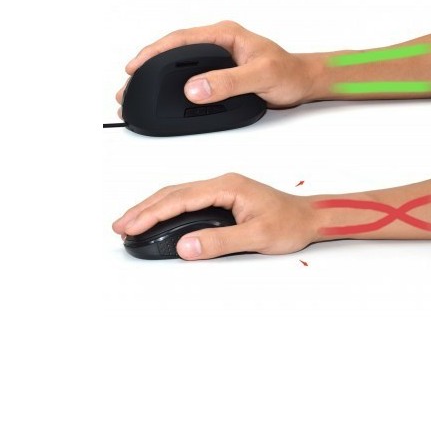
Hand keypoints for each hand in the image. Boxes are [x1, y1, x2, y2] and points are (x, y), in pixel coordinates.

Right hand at [112, 173, 313, 259]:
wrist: (310, 218)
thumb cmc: (290, 223)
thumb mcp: (256, 237)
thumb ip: (219, 242)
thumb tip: (186, 246)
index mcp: (227, 186)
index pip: (179, 198)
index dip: (151, 213)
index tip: (131, 225)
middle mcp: (221, 183)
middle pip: (172, 193)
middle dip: (143, 209)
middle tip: (120, 226)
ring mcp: (220, 190)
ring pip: (176, 195)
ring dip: (152, 209)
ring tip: (130, 224)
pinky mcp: (222, 199)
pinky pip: (186, 201)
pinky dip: (166, 210)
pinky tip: (157, 219)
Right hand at [115, 21, 316, 113]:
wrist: (304, 82)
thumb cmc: (289, 73)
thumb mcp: (260, 77)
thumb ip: (228, 82)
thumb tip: (195, 88)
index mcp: (225, 34)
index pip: (180, 39)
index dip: (154, 52)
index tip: (136, 66)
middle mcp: (219, 42)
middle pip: (173, 49)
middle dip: (148, 64)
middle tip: (129, 83)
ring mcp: (218, 56)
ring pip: (179, 62)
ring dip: (159, 75)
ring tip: (139, 89)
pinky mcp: (220, 71)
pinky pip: (189, 74)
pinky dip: (174, 84)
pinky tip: (164, 94)